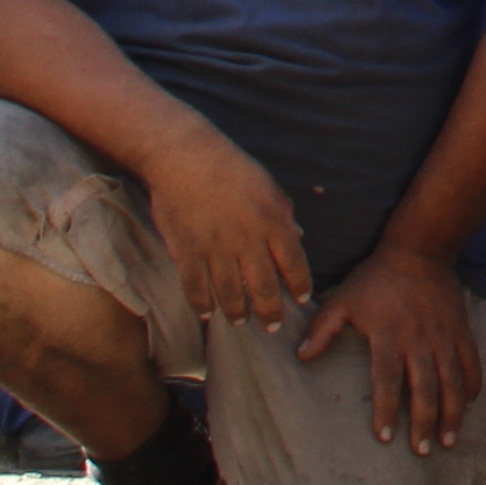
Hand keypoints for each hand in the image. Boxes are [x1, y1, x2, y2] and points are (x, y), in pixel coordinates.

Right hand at [141, 136, 313, 331]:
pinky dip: (202, 304)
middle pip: (264, 287)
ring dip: (238, 312)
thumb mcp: (268, 186)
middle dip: (271, 311)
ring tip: (241, 321)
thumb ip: (284, 214)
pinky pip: (196, 288)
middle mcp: (247, 240)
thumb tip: (298, 237)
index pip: (294, 264)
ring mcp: (216, 249)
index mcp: (272, 222)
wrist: (184, 157)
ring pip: (230, 293)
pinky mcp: (187, 252)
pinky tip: (207, 313)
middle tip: (273, 326)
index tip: (301, 298)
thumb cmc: (231, 168)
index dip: (299, 285)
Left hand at [293, 241, 483, 452]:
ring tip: (448, 440)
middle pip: (424, 388)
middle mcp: (419, 340)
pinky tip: (467, 405)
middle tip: (421, 451)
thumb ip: (322, 329)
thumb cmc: (375, 279)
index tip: (384, 438)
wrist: (419, 250)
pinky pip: (470, 362)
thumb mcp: (342, 299)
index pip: (386, 380)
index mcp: (389, 336)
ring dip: (451, 413)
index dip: (385, 410)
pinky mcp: (460, 330)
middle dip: (423, 422)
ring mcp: (443, 336)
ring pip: (451, 381)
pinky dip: (471, 385)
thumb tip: (301, 357)